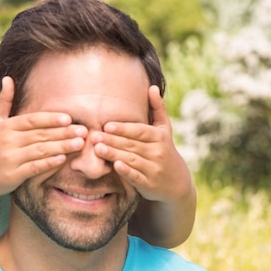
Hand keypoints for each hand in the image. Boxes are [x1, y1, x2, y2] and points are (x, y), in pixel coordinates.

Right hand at [0, 77, 86, 199]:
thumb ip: (3, 101)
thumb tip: (8, 78)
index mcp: (5, 127)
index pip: (31, 120)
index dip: (50, 118)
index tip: (68, 118)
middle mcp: (7, 141)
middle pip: (39, 135)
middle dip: (63, 133)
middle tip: (83, 131)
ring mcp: (10, 158)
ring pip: (40, 150)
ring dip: (61, 147)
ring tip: (79, 144)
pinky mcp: (13, 175)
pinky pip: (34, 168)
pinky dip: (48, 163)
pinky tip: (63, 160)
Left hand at [92, 85, 191, 201]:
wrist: (176, 182)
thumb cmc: (165, 149)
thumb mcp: (165, 129)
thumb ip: (158, 108)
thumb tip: (153, 87)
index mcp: (159, 137)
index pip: (139, 131)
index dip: (123, 128)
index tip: (107, 125)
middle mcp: (158, 152)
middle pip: (132, 145)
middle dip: (112, 140)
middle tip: (94, 136)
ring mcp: (154, 169)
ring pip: (131, 159)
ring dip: (114, 154)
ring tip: (97, 149)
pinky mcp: (149, 184)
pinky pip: (136, 177)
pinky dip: (126, 171)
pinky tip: (115, 166)